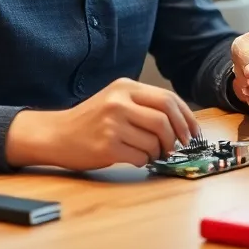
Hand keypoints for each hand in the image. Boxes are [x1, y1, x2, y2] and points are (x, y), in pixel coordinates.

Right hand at [5, 78, 199, 169]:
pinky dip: (144, 161)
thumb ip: (144, 105)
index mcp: (125, 87)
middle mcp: (119, 102)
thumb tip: (181, 122)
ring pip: (155, 141)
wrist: (56, 134)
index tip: (193, 131)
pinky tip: (135, 158)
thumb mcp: (115, 99)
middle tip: (179, 146)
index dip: (186, 117)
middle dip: (178, 135)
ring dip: (159, 151)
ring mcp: (112, 124)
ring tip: (152, 153)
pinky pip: (140, 157)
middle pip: (165, 119)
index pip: (168, 99)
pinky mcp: (107, 147)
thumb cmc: (90, 120)